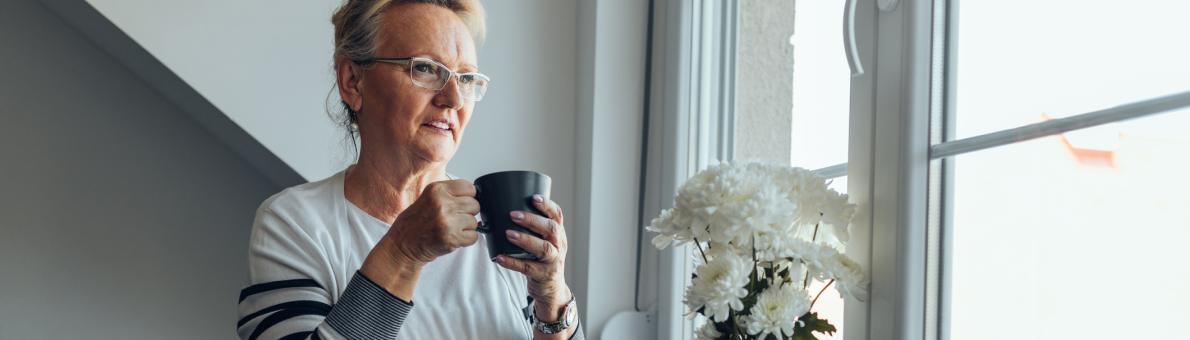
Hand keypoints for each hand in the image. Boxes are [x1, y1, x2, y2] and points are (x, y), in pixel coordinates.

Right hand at [385, 179, 481, 263]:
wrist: (403, 245)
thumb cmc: (414, 223)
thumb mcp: (428, 198)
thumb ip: (449, 194)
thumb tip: (473, 195)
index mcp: (437, 190)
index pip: (469, 187)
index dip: (468, 197)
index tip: (461, 203)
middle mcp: (442, 203)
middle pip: (474, 205)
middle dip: (467, 213)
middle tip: (453, 219)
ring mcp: (447, 221)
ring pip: (475, 222)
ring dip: (466, 228)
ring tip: (450, 229)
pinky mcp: (451, 238)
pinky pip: (473, 236)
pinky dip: (466, 240)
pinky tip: (452, 238)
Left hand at [494, 195, 572, 309]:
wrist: (551, 289)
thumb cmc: (541, 259)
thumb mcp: (543, 242)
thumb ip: (529, 229)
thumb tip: (494, 214)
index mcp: (558, 234)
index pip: (557, 215)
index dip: (547, 205)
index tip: (534, 198)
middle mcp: (559, 245)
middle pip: (551, 229)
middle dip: (533, 220)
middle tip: (513, 215)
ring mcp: (553, 261)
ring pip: (544, 249)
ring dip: (526, 239)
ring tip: (508, 233)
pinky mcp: (542, 275)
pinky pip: (527, 268)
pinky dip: (513, 262)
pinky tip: (499, 257)